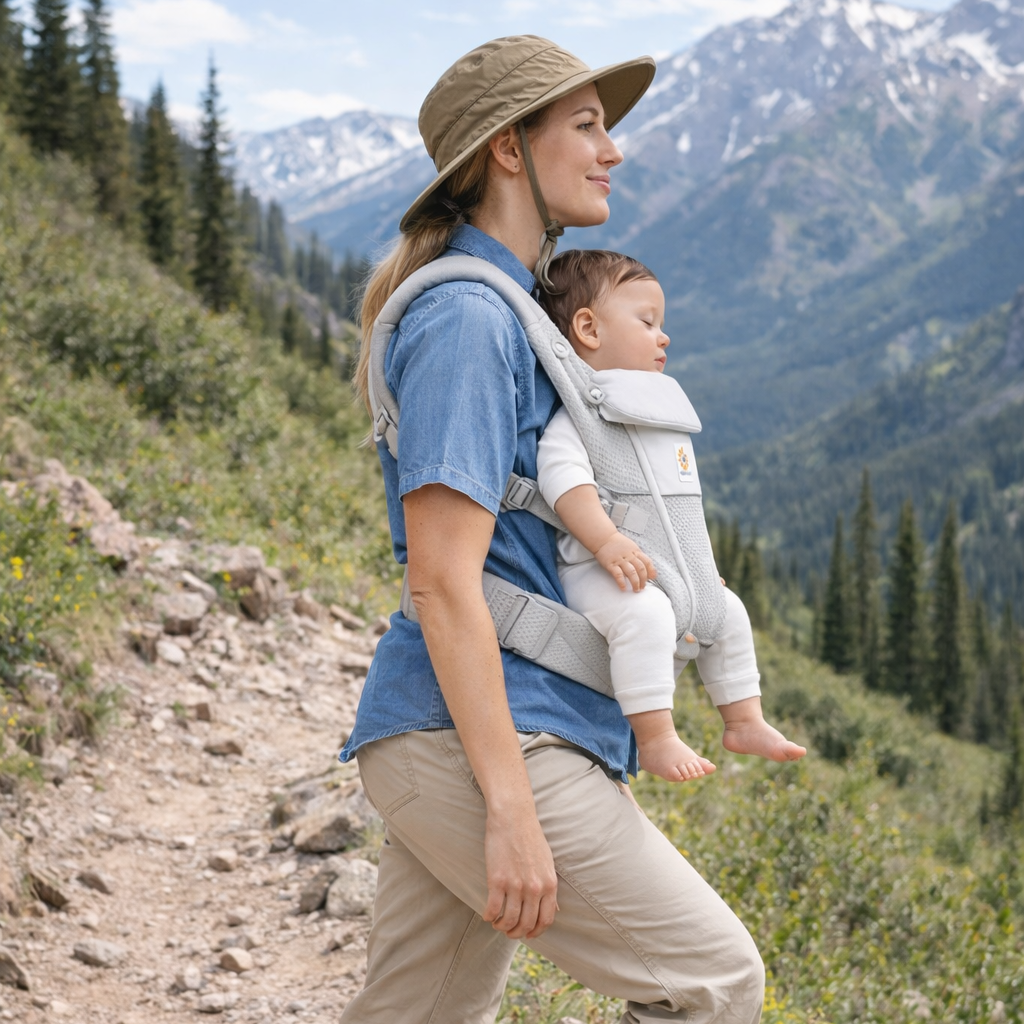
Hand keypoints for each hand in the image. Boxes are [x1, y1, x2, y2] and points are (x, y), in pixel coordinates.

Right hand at [482, 808, 558, 939]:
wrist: (513, 817)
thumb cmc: (530, 837)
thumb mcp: (547, 863)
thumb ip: (549, 887)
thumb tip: (554, 909)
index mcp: (549, 884)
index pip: (546, 920)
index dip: (536, 932)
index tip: (528, 934)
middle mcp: (535, 888)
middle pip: (527, 924)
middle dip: (517, 933)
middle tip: (509, 931)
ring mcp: (516, 885)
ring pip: (509, 920)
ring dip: (502, 927)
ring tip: (497, 924)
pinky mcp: (497, 879)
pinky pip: (493, 908)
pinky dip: (489, 916)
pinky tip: (487, 915)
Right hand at [594, 532, 656, 591]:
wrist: (603, 537)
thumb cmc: (616, 542)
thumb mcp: (631, 546)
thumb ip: (639, 556)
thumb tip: (646, 567)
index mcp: (635, 551)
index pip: (647, 562)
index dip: (651, 571)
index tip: (652, 578)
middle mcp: (629, 556)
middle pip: (640, 569)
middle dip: (643, 580)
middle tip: (643, 587)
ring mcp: (620, 560)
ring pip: (631, 572)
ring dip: (635, 582)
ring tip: (636, 589)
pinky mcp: (610, 564)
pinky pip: (618, 574)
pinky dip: (621, 582)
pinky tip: (623, 587)